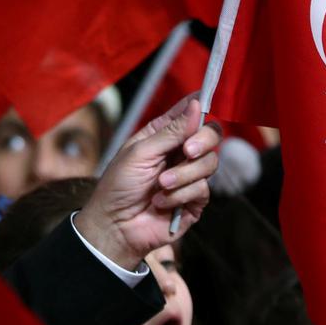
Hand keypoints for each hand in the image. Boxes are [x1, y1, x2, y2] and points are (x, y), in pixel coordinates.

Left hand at [79, 94, 219, 268]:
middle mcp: (180, 153)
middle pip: (211, 135)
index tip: (203, 99)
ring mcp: (189, 176)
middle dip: (203, 141)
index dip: (199, 104)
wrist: (114, 225)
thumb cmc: (118, 186)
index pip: (189, 113)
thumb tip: (195, 104)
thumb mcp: (140, 152)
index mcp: (163, 135)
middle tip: (187, 151)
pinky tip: (161, 202)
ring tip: (160, 185)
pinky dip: (180, 195)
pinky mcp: (194, 200)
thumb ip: (170, 131)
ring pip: (210, 163)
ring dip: (183, 174)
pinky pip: (202, 189)